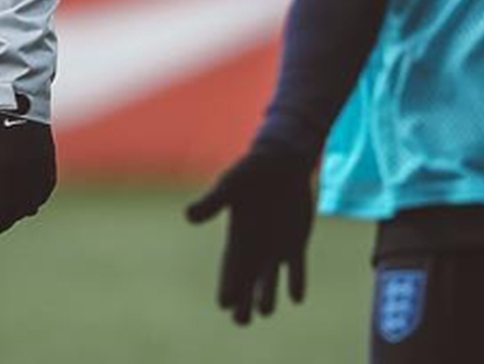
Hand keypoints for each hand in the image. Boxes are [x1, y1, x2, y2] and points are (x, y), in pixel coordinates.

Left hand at [0, 109, 56, 235]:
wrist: (17, 94)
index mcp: (4, 168)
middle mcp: (26, 171)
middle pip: (17, 210)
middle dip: (3, 221)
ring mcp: (41, 167)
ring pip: (32, 203)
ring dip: (18, 211)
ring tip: (5, 211)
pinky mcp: (50, 161)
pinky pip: (43, 190)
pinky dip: (33, 198)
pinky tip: (23, 199)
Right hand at [186, 144, 314, 324]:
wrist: (281, 162)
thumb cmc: (251, 171)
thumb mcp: (230, 185)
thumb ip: (213, 202)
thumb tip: (187, 216)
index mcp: (237, 237)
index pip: (231, 268)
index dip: (228, 286)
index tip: (224, 304)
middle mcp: (255, 247)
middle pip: (248, 282)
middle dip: (244, 302)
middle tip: (241, 321)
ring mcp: (277, 246)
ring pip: (270, 279)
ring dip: (268, 295)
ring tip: (265, 311)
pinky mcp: (296, 242)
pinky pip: (296, 268)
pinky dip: (296, 281)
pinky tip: (296, 297)